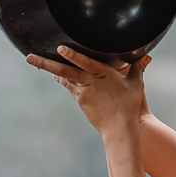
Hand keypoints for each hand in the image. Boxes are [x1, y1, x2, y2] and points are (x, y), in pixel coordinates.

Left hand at [27, 47, 150, 135]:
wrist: (119, 128)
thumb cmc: (130, 104)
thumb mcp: (135, 84)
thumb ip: (137, 67)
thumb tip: (146, 56)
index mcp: (103, 74)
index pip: (85, 63)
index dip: (72, 56)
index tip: (60, 48)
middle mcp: (89, 82)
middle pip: (64, 71)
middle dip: (46, 63)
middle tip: (29, 57)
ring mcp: (82, 92)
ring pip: (63, 78)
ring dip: (49, 69)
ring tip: (35, 60)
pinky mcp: (80, 100)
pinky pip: (69, 87)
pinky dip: (62, 79)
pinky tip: (54, 75)